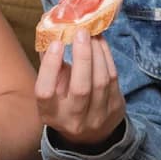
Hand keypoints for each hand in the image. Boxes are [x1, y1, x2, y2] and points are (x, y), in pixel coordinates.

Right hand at [34, 30, 125, 148]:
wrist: (90, 131)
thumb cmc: (64, 101)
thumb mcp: (51, 88)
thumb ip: (48, 63)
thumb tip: (49, 28)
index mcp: (50, 115)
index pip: (45, 93)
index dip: (50, 67)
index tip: (56, 43)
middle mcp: (73, 120)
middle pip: (80, 88)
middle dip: (82, 56)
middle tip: (81, 32)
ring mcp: (97, 117)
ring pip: (100, 81)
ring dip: (97, 53)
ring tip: (92, 34)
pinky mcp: (115, 109)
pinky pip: (113, 79)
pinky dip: (107, 57)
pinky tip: (100, 43)